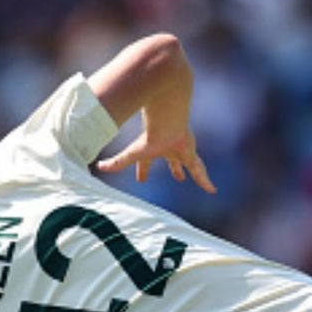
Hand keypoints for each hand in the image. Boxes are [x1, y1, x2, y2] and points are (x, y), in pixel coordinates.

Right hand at [95, 114, 215, 193]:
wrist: (167, 119)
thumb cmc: (149, 136)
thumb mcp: (132, 154)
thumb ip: (117, 162)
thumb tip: (98, 168)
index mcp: (152, 150)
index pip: (145, 163)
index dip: (143, 171)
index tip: (142, 180)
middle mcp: (168, 150)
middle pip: (172, 163)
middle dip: (174, 169)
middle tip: (178, 177)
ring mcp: (181, 151)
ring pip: (190, 165)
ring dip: (193, 173)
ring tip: (203, 183)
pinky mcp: (191, 154)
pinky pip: (200, 172)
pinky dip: (206, 182)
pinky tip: (213, 191)